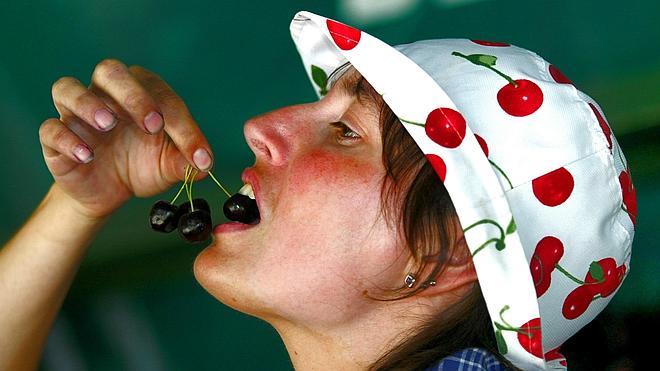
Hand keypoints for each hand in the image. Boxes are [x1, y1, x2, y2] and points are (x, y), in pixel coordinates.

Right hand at [39, 59, 212, 218]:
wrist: (108, 194)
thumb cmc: (141, 166)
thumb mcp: (169, 166)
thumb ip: (187, 162)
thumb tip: (205, 165)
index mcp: (140, 93)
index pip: (161, 95)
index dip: (183, 125)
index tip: (198, 155)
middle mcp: (105, 95)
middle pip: (110, 72)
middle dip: (133, 94)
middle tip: (153, 124)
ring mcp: (76, 114)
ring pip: (68, 88)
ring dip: (89, 103)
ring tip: (108, 124)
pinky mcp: (54, 138)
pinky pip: (51, 128)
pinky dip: (67, 138)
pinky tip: (87, 155)